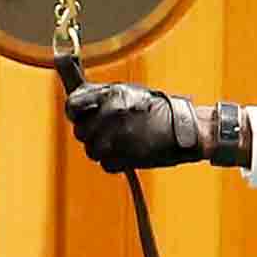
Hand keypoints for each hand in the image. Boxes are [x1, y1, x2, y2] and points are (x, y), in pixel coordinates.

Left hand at [67, 82, 230, 173]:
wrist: (184, 129)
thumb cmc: (157, 109)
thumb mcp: (128, 92)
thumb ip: (101, 97)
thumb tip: (80, 101)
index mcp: (110, 95)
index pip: (72, 105)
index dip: (75, 112)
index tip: (79, 115)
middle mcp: (110, 115)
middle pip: (81, 132)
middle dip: (91, 133)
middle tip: (107, 131)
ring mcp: (116, 137)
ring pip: (91, 150)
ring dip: (103, 149)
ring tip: (121, 141)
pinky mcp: (124, 158)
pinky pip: (106, 164)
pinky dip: (115, 161)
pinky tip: (129, 151)